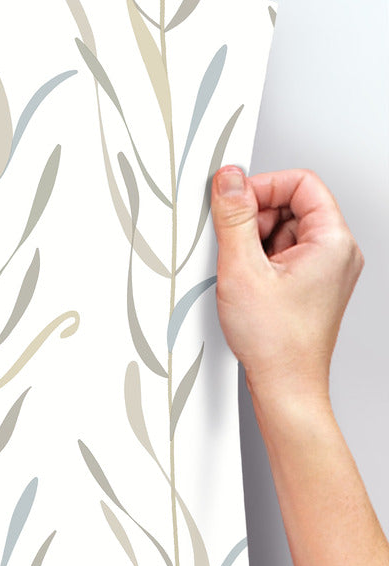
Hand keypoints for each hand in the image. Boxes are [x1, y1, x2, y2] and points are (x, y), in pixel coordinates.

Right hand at [210, 165, 363, 408]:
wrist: (285, 385)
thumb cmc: (276, 341)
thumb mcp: (243, 269)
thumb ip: (234, 217)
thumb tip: (229, 180)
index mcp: (333, 241)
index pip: (301, 183)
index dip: (263, 186)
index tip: (233, 200)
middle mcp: (337, 253)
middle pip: (292, 206)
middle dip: (256, 219)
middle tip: (234, 245)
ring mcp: (326, 271)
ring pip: (285, 232)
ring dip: (255, 244)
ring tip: (243, 275)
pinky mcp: (311, 287)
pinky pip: (284, 257)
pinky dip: (260, 264)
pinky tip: (248, 286)